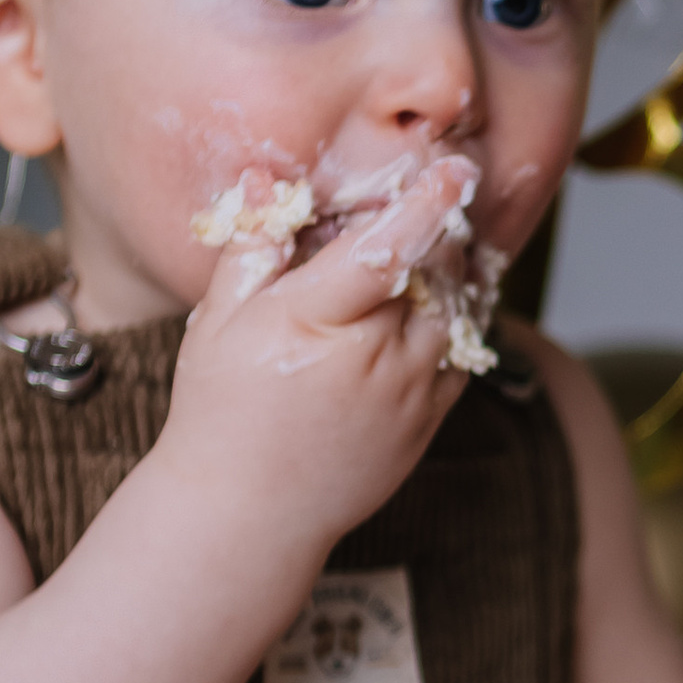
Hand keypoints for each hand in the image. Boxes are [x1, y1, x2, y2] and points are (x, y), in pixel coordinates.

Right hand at [160, 159, 472, 561]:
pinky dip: (462, 320)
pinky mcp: (428, 421)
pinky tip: (442, 300)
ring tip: (444, 245)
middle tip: (439, 197)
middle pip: (433, 272)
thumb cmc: (222, 411)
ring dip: (457, 272)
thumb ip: (252, 250)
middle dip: (441, 229)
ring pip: (458, 311)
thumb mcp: (219, 324)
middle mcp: (373, 356)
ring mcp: (408, 393)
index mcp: (315, 322)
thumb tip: (267, 179)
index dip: (424, 203)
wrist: (248, 513)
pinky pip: (464, 356)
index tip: (453, 168)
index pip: (384, 248)